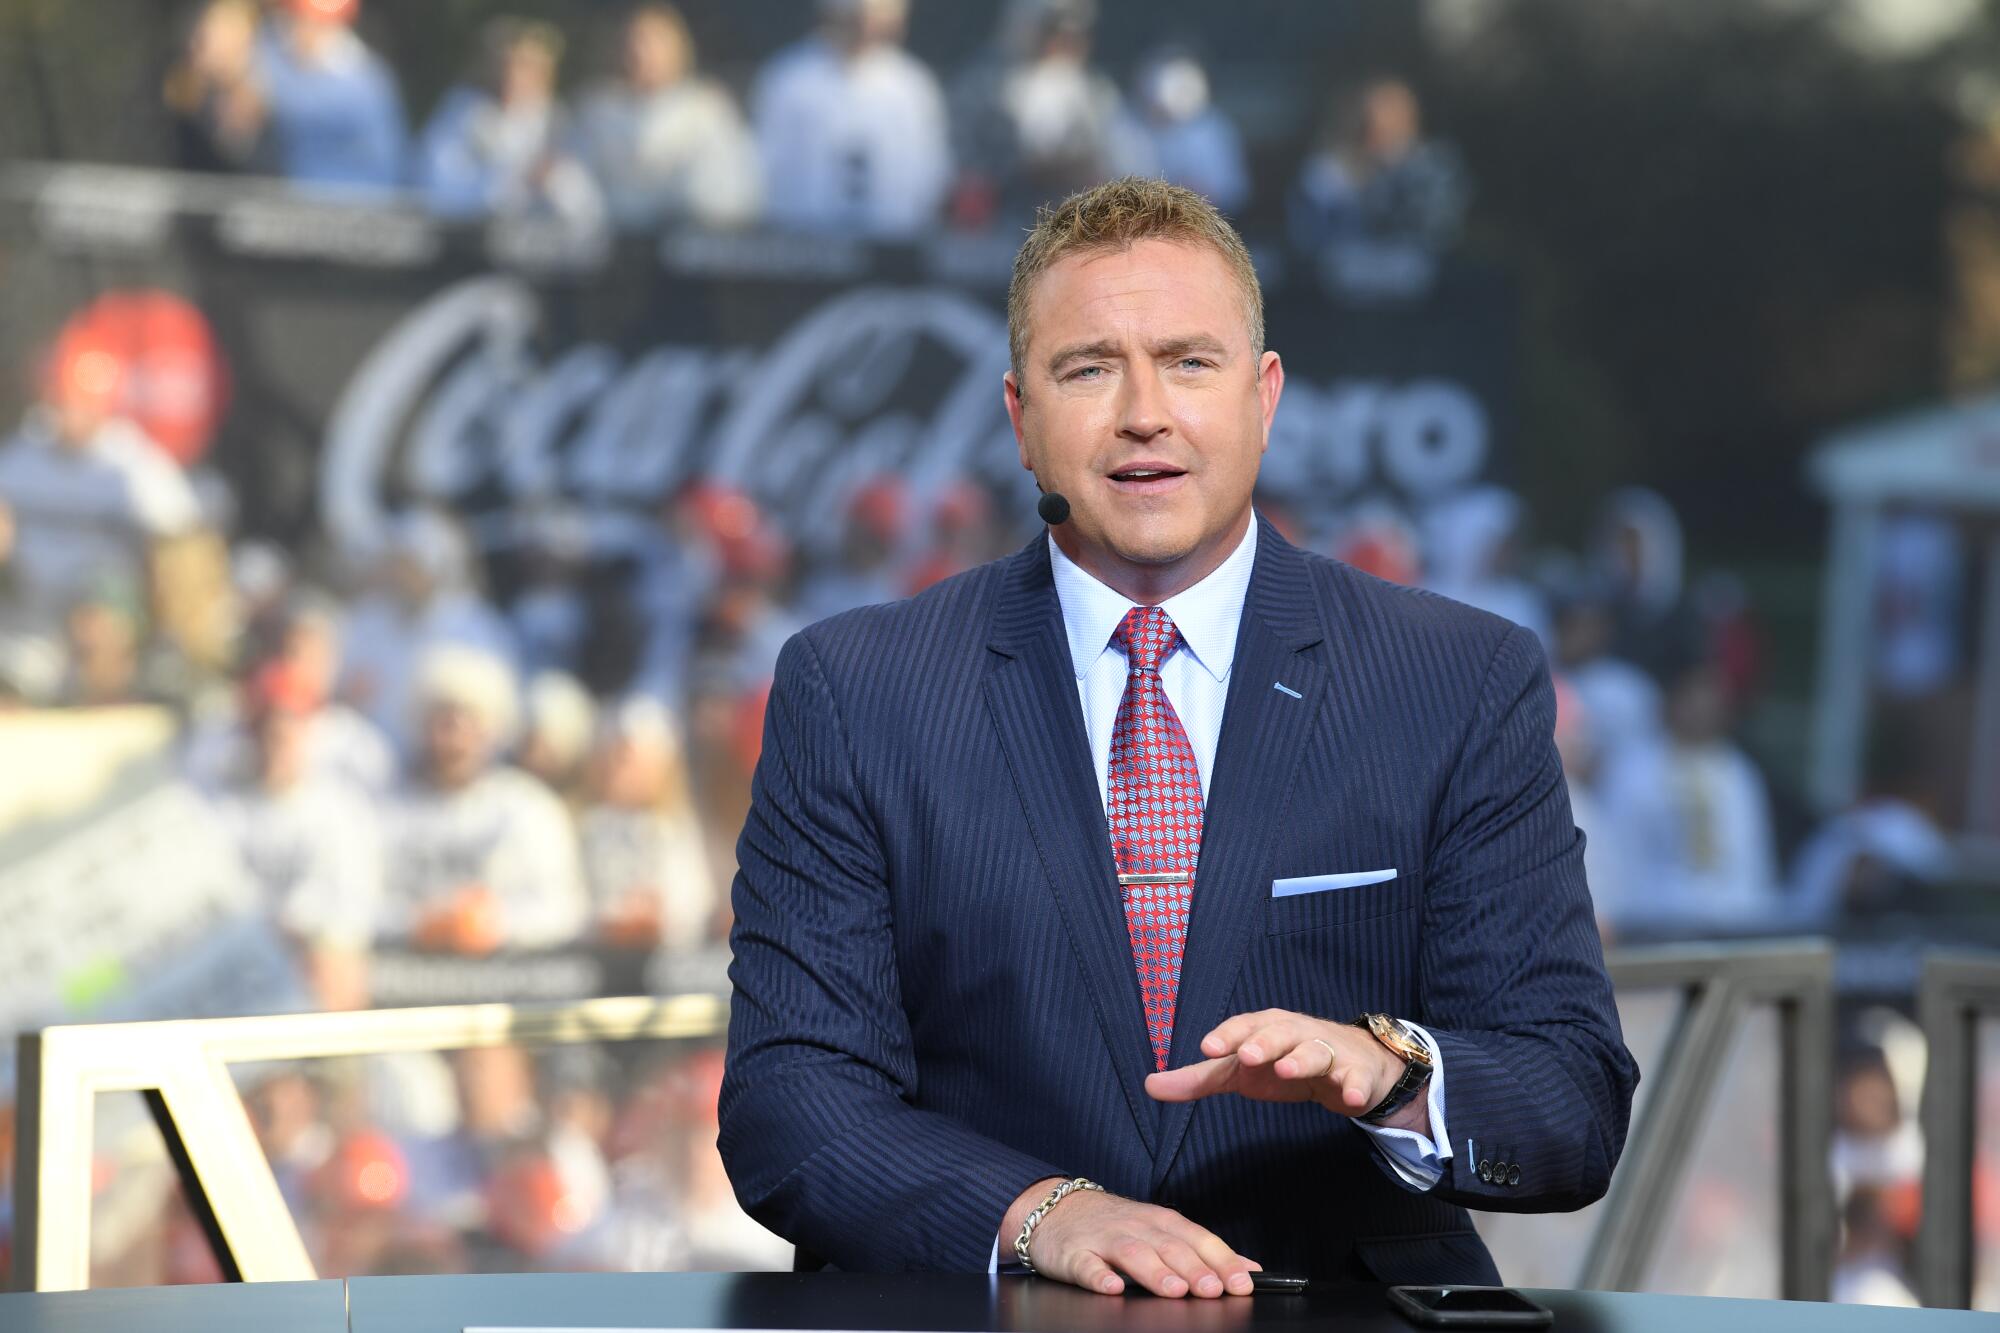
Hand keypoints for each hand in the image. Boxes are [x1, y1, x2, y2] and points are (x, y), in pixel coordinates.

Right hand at [1003, 1179, 1259, 1297]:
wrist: (1057, 1207)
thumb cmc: (1117, 1225)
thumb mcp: (1162, 1231)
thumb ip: (1204, 1251)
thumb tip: (1249, 1269)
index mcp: (1162, 1223)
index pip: (1198, 1239)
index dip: (1221, 1260)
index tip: (1242, 1283)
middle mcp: (1137, 1227)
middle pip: (1169, 1246)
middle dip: (1194, 1268)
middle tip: (1212, 1289)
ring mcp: (1104, 1239)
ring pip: (1132, 1253)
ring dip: (1155, 1271)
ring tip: (1174, 1290)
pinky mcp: (1074, 1254)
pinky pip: (1087, 1265)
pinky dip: (1100, 1276)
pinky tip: (1112, 1288)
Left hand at [1144, 1010, 1421, 1129]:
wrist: (1352, 1065)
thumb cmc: (1285, 1062)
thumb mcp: (1242, 1072)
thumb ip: (1199, 1079)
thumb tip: (1149, 1086)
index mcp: (1267, 1028)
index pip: (1244, 1026)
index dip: (1227, 1035)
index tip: (1208, 1048)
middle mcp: (1297, 1033)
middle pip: (1280, 1032)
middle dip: (1263, 1042)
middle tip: (1246, 1055)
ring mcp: (1330, 1052)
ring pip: (1316, 1051)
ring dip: (1302, 1059)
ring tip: (1286, 1069)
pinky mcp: (1357, 1074)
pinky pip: (1357, 1078)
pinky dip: (1356, 1086)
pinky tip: (1351, 1098)